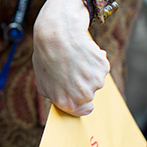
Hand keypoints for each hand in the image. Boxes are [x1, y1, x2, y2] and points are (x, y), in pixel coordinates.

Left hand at [32, 0, 109, 115]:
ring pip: (96, 78)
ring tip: (73, 59)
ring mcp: (95, 81)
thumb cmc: (47, 59)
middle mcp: (83, 95)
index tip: (80, 95)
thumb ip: (56, 97)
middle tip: (69, 70)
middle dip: (82, 83)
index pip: (84, 110)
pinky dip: (95, 60)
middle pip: (90, 93)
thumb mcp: (43, 84)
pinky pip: (101, 66)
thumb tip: (66, 103)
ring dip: (88, 70)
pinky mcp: (103, 67)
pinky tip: (82, 53)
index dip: (82, 102)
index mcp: (67, 103)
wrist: (55, 36)